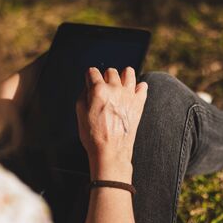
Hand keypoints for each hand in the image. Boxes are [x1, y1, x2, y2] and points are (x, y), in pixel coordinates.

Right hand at [76, 67, 147, 182]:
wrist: (110, 152)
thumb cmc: (93, 136)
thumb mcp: (79, 113)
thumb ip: (83, 95)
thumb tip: (88, 87)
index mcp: (98, 90)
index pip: (93, 71)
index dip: (89, 77)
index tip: (89, 82)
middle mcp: (115, 89)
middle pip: (110, 71)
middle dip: (105, 77)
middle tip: (102, 88)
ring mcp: (129, 95)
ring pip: (129, 72)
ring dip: (122, 76)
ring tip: (118, 85)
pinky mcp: (139, 103)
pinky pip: (143, 86)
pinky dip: (138, 87)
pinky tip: (131, 94)